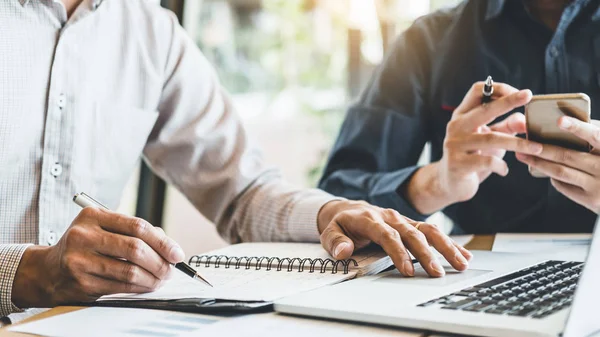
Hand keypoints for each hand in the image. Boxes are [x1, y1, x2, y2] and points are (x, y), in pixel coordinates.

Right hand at [12, 207, 184, 307]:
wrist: (49, 270)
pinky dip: (140, 287)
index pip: (137, 226)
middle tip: (171, 269)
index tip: (176, 253)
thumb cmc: (85, 246)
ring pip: (130, 270)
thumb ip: (134, 232)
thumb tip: (169, 246)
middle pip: (135, 248)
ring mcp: (80, 260)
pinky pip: (121, 285)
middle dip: (160, 261)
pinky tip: (147, 285)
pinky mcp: (81, 282)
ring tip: (161, 279)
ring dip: (152, 277)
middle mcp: (83, 235)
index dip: (162, 241)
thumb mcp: (103, 228)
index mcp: (92, 215)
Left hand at [317, 200, 472, 277]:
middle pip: (412, 234)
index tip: (407, 270)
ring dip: (445, 246)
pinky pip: (432, 231)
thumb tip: (344, 250)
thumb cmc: (341, 224)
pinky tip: (464, 254)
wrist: (347, 208)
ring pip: (428, 230)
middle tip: (436, 273)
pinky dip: (448, 243)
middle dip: (426, 254)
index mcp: (370, 219)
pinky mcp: (411, 224)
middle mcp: (390, 217)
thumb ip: (335, 241)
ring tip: (461, 263)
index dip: (398, 253)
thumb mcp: (330, 231)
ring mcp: (402, 219)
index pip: (387, 236)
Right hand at [405, 82, 542, 213]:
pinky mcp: (457, 164)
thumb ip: (507, 127)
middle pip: (484, 109)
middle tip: (528, 95)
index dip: (499, 89)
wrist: (450, 183)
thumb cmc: (474, 156)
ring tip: (537, 148)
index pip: (477, 91)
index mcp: (462, 115)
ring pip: (491, 138)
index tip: (521, 94)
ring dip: (518, 143)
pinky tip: (504, 171)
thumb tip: (525, 120)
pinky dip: (500, 166)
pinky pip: (486, 161)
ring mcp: (454, 145)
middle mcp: (455, 126)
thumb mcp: (491, 138)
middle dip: (508, 101)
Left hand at [516, 116, 599, 212]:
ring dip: (539, 163)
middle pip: (568, 156)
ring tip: (523, 155)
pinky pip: (563, 185)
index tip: (559, 121)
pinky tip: (543, 168)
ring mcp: (597, 186)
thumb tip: (563, 123)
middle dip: (543, 149)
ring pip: (560, 172)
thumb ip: (594, 136)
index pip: (595, 135)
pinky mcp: (590, 200)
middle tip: (524, 142)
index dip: (577, 127)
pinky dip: (552, 175)